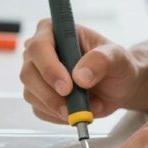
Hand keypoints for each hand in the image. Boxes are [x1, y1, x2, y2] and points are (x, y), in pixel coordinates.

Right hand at [20, 19, 141, 123]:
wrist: (118, 86)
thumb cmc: (116, 64)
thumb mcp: (117, 57)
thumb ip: (101, 61)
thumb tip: (80, 76)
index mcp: (54, 31)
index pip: (39, 46)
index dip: (49, 67)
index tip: (67, 86)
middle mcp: (39, 52)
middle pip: (28, 72)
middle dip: (50, 93)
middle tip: (73, 106)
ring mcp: (37, 75)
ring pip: (31, 94)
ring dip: (57, 107)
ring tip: (86, 107)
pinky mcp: (39, 96)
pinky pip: (39, 110)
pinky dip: (58, 116)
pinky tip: (78, 111)